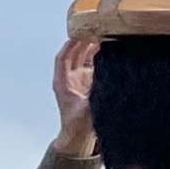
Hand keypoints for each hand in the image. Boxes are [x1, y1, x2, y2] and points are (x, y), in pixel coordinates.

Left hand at [52, 40, 97, 154]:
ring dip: (89, 49)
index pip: (62, 59)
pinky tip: (107, 52)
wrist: (77, 137)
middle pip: (72, 55)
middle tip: (93, 31)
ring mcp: (79, 81)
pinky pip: (92, 67)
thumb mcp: (87, 110)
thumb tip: (106, 80)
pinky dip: (97, 58)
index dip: (69, 46)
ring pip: (82, 59)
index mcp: (62, 83)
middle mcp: (69, 79)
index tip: (77, 35)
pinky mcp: (89, 85)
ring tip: (101, 37)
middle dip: (81, 43)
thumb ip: (95, 95)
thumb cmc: (78, 125)